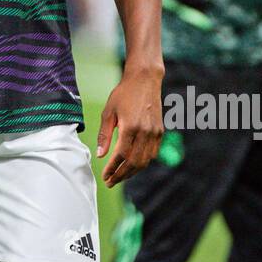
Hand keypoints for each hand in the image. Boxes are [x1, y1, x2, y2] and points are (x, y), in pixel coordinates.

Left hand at [96, 69, 163, 187]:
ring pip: (145, 160)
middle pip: (134, 162)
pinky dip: (142, 162)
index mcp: (130, 127)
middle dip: (122, 175)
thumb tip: (101, 155)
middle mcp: (145, 132)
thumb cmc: (123, 94)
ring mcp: (155, 132)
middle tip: (111, 182)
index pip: (121, 155)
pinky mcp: (160, 131)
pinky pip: (152, 153)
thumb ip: (105, 135)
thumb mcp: (108, 112)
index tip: (105, 176)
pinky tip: (133, 165)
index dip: (113, 169)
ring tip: (120, 176)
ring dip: (132, 172)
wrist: (145, 80)